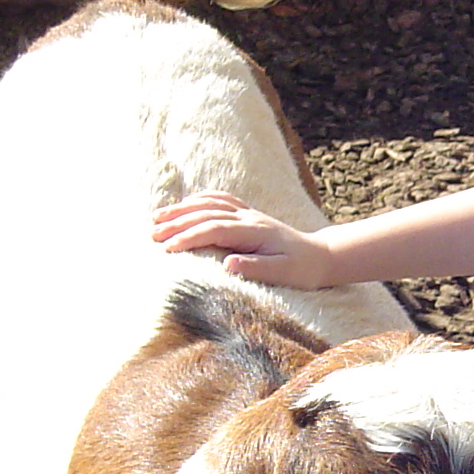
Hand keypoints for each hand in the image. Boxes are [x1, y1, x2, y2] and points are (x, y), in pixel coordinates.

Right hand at [152, 191, 335, 288]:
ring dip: (182, 209)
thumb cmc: (303, 268)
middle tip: (151, 235)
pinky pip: (220, 200)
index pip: (214, 229)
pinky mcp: (249, 215)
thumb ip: (256, 268)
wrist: (322, 255)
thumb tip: (228, 264)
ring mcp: (248, 213)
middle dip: (177, 222)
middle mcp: (249, 217)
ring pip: (209, 204)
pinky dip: (199, 200)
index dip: (189, 237)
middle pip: (206, 213)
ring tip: (156, 218)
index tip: (168, 249)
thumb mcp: (284, 273)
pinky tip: (184, 205)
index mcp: (254, 231)